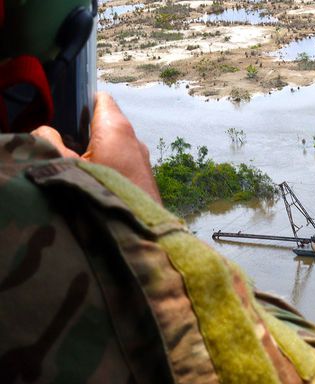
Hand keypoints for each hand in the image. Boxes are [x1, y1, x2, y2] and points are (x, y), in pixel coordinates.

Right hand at [32, 93, 160, 202]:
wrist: (137, 231)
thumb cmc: (101, 194)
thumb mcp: (63, 165)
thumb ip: (49, 142)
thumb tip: (46, 131)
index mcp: (116, 128)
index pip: (100, 99)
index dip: (81, 102)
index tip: (65, 115)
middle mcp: (134, 139)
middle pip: (106, 124)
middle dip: (85, 132)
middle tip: (65, 145)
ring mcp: (143, 159)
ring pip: (115, 146)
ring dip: (96, 152)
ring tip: (79, 167)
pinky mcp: (145, 178)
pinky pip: (123, 163)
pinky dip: (109, 167)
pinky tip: (96, 182)